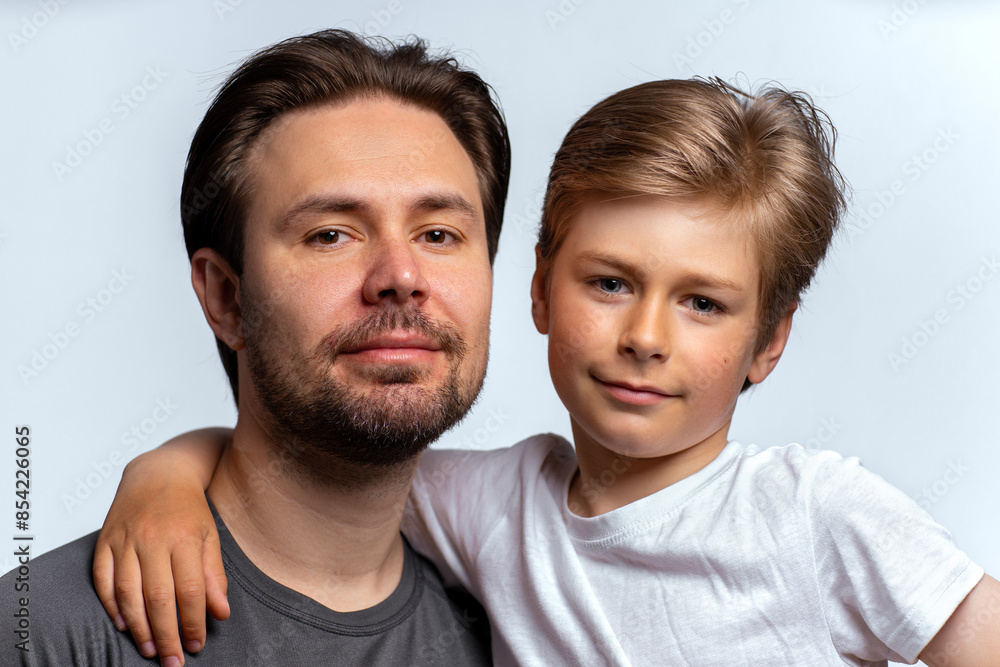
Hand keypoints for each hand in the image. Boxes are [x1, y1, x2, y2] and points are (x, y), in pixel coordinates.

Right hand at [93, 452, 229, 666]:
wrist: (158, 473)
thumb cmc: (189, 509)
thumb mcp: (211, 536)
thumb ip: (214, 575)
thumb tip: (220, 613)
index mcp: (184, 538)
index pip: (189, 590)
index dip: (193, 622)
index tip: (196, 645)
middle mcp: (153, 538)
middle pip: (158, 596)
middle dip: (166, 634)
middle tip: (173, 661)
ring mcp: (126, 539)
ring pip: (127, 591)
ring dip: (138, 627)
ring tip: (151, 649)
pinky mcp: (105, 540)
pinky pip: (102, 578)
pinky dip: (110, 604)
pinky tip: (123, 624)